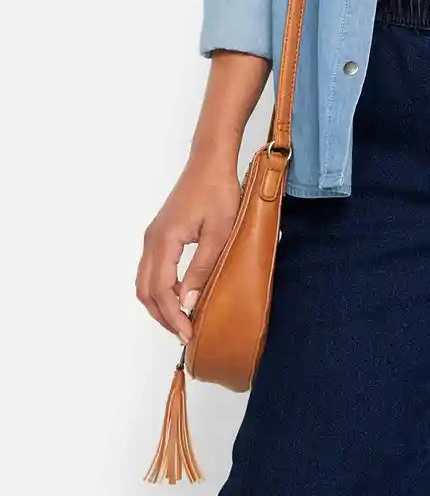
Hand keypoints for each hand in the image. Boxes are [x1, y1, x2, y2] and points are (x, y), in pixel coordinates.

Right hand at [136, 156, 240, 343]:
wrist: (210, 161)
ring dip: (160, 304)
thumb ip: (203, 267)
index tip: (189, 334)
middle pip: (146, 290)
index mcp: (164, 240)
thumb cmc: (219, 192)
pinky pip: (151, 270)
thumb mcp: (220, 232)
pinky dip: (161, 289)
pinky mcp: (159, 233)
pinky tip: (181, 294)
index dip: (173, 316)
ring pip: (145, 282)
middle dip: (163, 316)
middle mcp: (152, 240)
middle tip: (185, 333)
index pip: (161, 290)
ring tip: (183, 319)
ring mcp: (153, 236)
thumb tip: (189, 302)